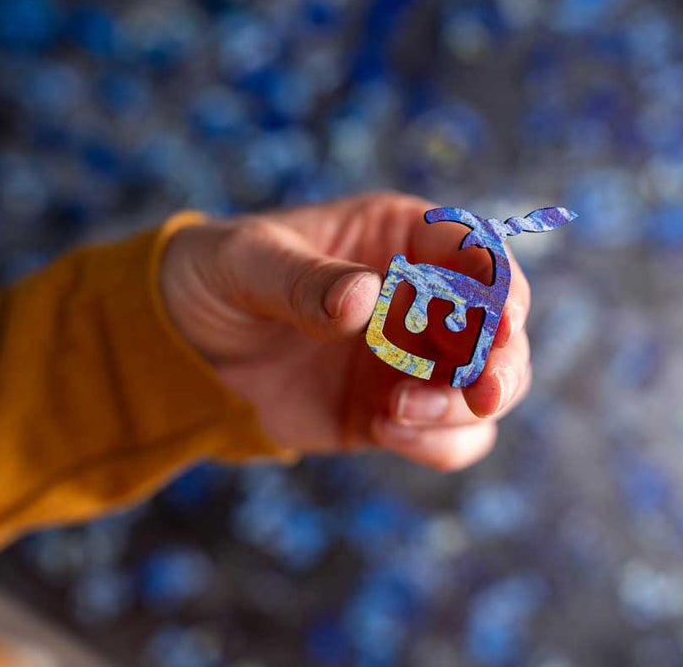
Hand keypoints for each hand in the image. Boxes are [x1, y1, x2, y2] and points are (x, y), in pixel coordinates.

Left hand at [159, 193, 531, 470]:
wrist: (180, 349)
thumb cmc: (216, 276)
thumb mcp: (245, 263)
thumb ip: (302, 279)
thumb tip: (364, 299)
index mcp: (400, 238)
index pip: (475, 252)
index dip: (500, 284)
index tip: (501, 319)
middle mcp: (424, 299)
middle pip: (503, 329)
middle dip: (502, 361)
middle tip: (480, 391)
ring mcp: (415, 361)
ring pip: (489, 388)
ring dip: (465, 408)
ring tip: (395, 414)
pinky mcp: (396, 415)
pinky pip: (450, 438)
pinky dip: (437, 444)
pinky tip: (384, 430)